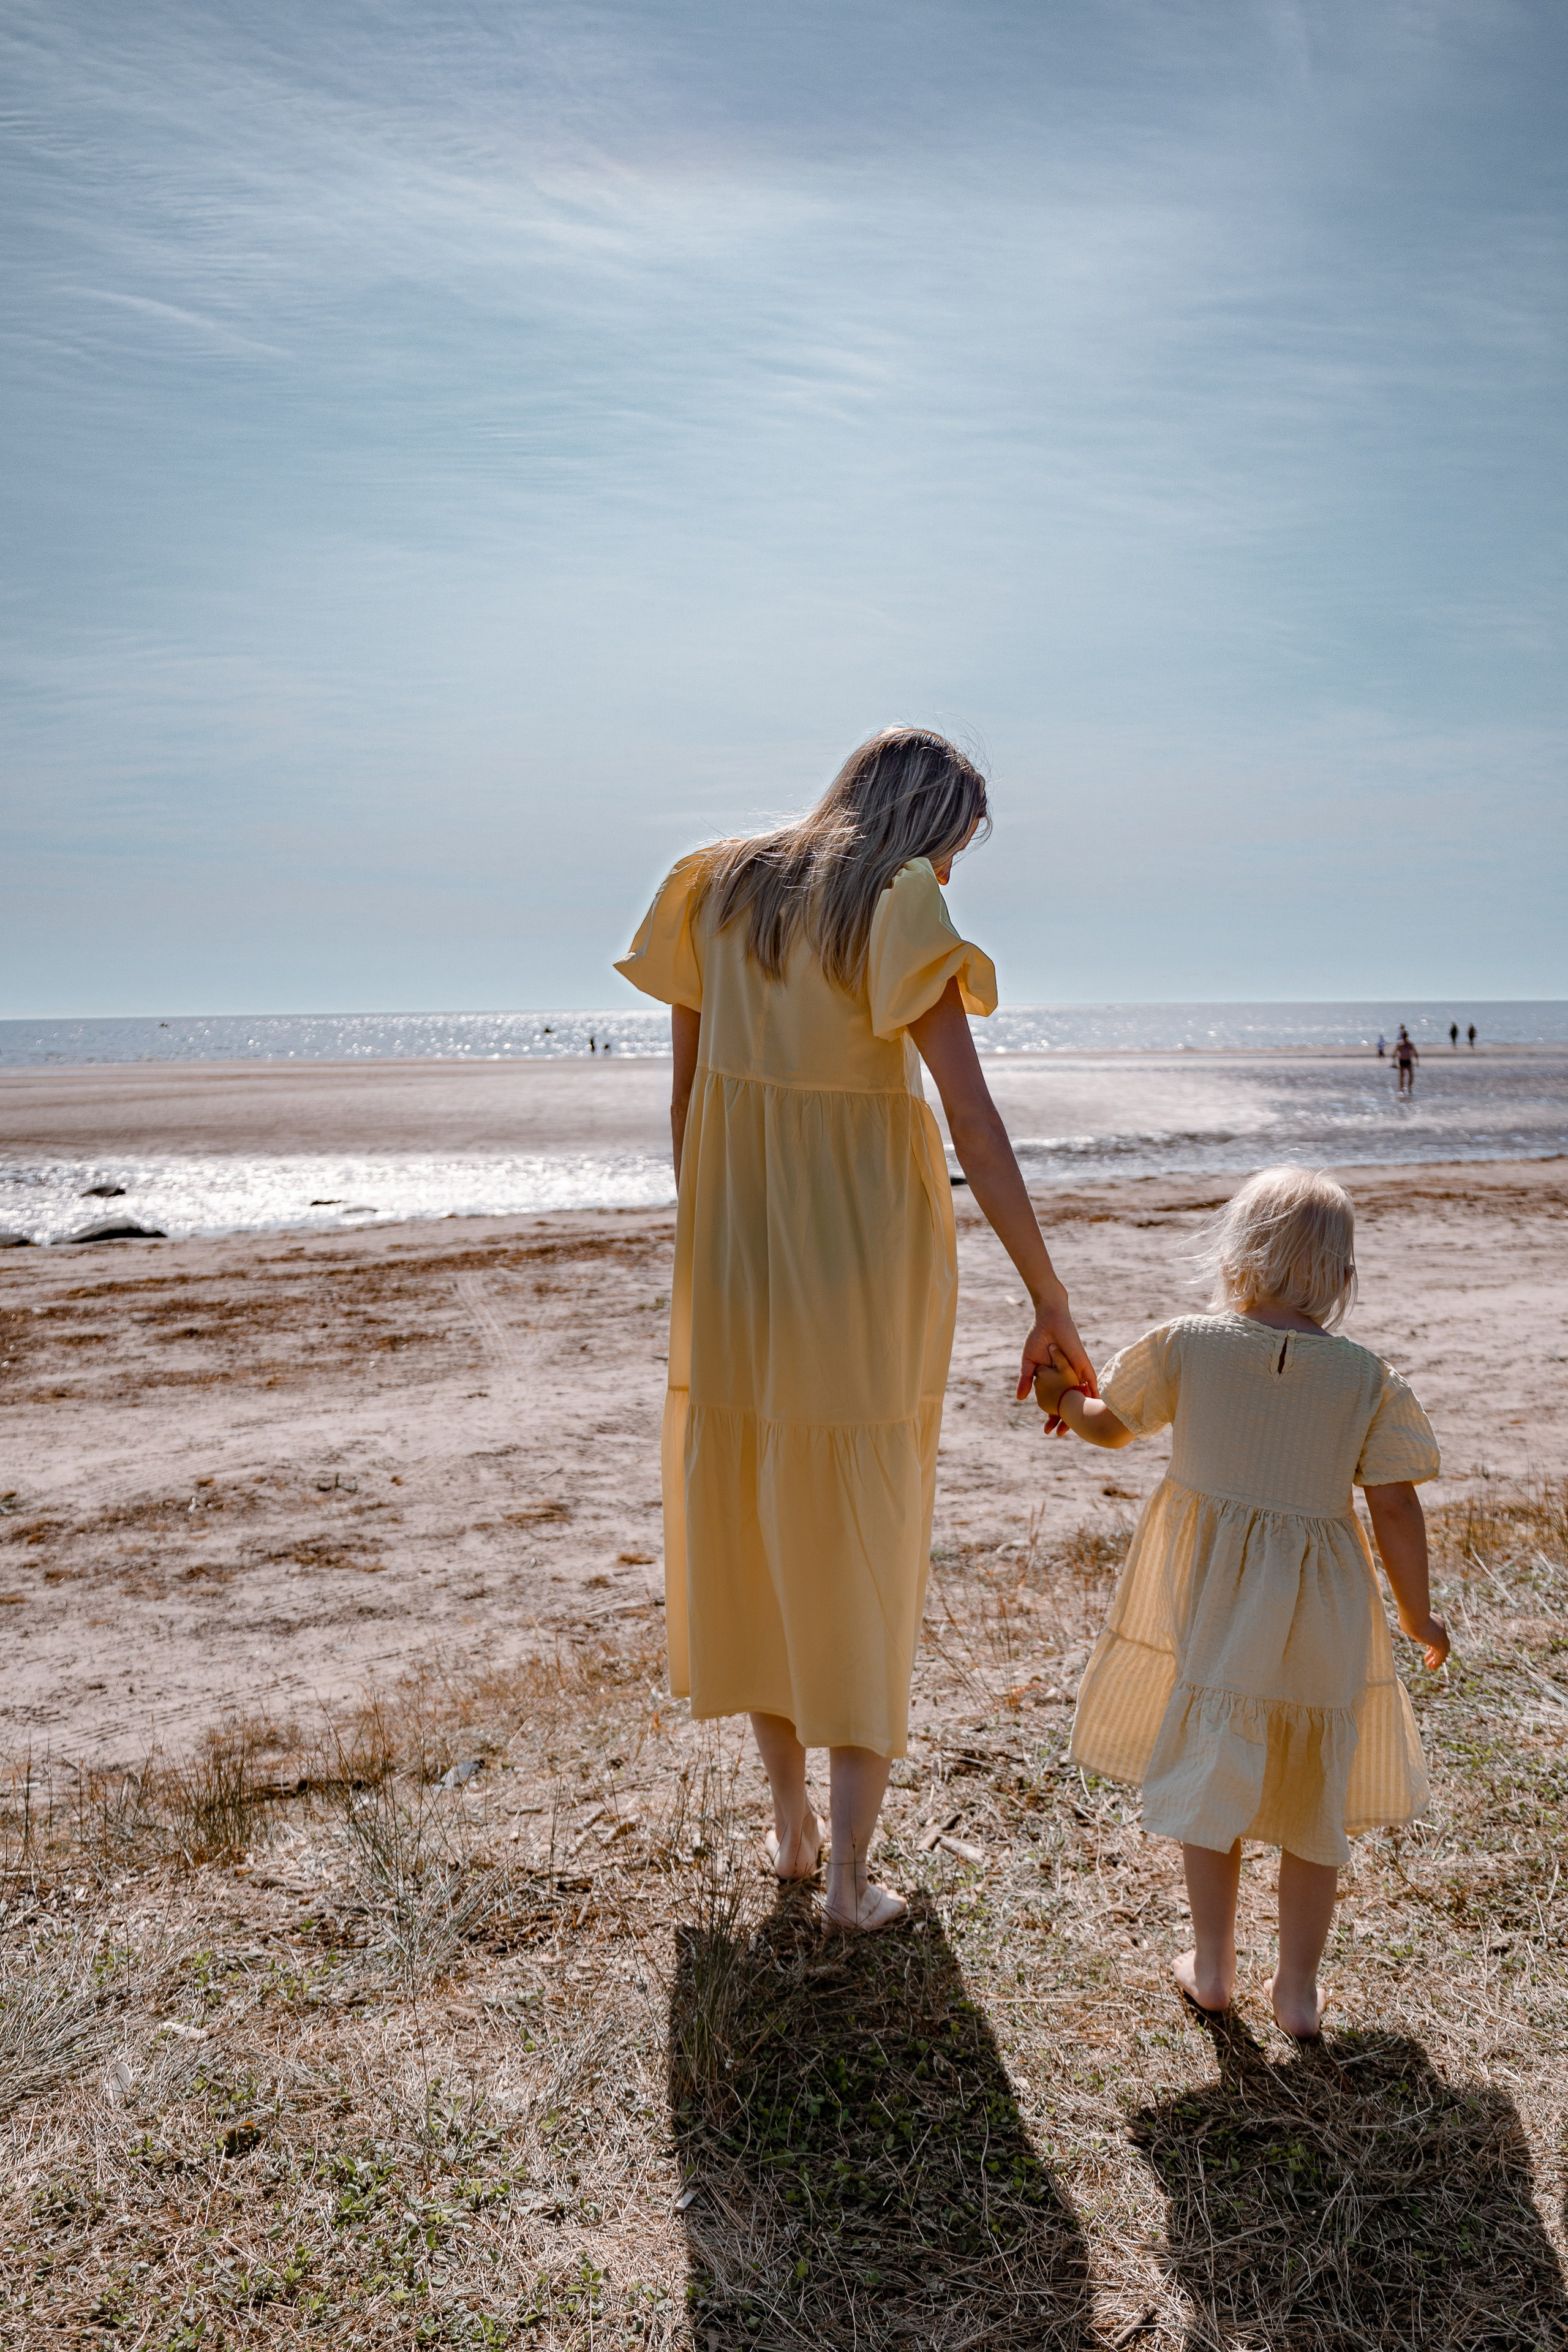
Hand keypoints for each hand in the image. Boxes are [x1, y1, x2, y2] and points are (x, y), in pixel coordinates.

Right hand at [1015, 1300, 1096, 1436]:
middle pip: (1069, 1403)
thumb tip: (1019, 1399)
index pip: (1054, 1402)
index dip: (1052, 1416)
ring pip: (1082, 1396)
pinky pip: (1091, 1381)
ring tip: (1083, 1428)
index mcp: (1054, 1379)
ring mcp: (1076, 1372)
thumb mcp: (1030, 1363)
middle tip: (1060, 1434)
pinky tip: (1099, 1406)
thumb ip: (1026, 1380)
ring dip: (1082, 1410)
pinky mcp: (1082, 1364)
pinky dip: (1095, 1393)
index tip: (1048, 1430)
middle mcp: (1067, 1378)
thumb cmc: (1038, 1338)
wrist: (1049, 1321)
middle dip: (1065, 1419)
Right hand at [1401, 1611, 1449, 1670]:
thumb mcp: (1409, 1618)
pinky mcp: (1439, 1644)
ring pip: (1443, 1651)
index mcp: (1436, 1621)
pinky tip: (1431, 1667)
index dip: (1433, 1643)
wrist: (1414, 1614)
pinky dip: (1437, 1663)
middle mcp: (1440, 1628)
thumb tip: (1403, 1622)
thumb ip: (1409, 1622)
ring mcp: (1441, 1636)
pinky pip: (1441, 1656)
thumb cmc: (1408, 1614)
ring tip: (1430, 1666)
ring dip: (1436, 1659)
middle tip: (1428, 1659)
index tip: (1428, 1650)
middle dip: (1435, 1652)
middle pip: (1442, 1644)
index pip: (1438, 1635)